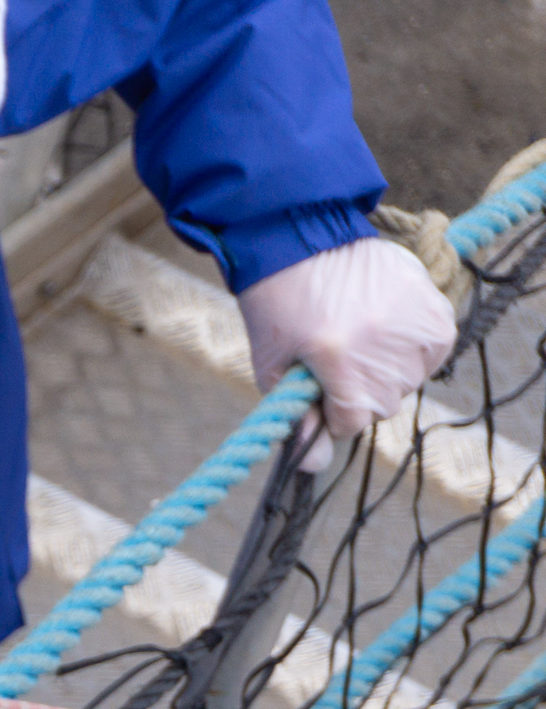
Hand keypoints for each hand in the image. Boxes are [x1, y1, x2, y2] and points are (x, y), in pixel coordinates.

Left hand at [236, 236, 457, 473]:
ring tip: (356, 335)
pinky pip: (432, 349)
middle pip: (382, 402)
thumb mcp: (274, 367)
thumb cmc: (278, 306)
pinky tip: (382, 327)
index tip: (319, 397)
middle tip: (333, 358)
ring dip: (385, 369)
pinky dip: (411, 346)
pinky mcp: (434, 305)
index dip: (331, 415)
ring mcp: (415, 323)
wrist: (301, 241)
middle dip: (356, 392)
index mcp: (339, 359)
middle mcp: (384, 343)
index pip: (352, 420)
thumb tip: (312, 467)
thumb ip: (298, 417)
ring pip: (409, 379)